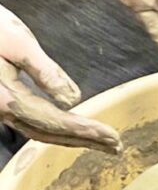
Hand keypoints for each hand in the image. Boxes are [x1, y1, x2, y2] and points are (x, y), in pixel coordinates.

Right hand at [0, 5, 121, 153]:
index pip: (57, 121)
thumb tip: (73, 100)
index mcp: (9, 98)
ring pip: (40, 132)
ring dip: (71, 138)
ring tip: (99, 142)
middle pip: (51, 133)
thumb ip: (45, 71)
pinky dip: (54, 129)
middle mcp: (3, 110)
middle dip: (85, 140)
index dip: (86, 131)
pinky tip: (69, 128)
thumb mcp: (18, 42)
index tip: (112, 137)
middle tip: (115, 147)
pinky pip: (31, 123)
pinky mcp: (0, 102)